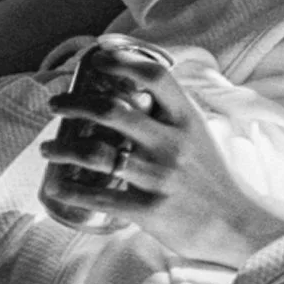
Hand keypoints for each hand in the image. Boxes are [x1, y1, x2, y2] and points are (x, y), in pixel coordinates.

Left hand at [38, 47, 283, 265]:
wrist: (236, 224)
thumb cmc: (214, 179)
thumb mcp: (201, 137)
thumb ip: (172, 118)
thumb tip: (138, 94)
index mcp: (188, 121)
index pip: (156, 77)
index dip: (122, 61)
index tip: (98, 59)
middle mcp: (172, 144)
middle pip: (112, 111)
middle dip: (74, 104)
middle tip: (55, 105)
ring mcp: (159, 177)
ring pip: (97, 154)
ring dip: (62, 147)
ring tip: (47, 147)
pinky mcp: (149, 210)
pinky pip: (100, 196)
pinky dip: (71, 190)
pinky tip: (54, 185)